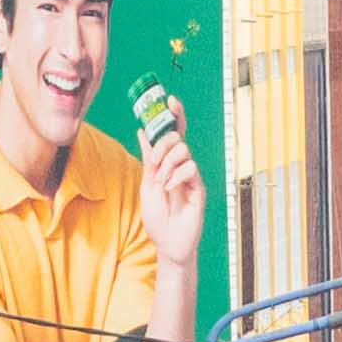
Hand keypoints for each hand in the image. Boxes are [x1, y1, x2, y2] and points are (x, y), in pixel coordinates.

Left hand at [129, 85, 207, 302]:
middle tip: (154, 163)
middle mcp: (181, 165)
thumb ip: (148, 158)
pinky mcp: (199, 187)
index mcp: (167, 162)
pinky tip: (170, 190)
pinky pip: (190, 169)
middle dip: (162, 145)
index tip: (169, 99)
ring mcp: (191, 176)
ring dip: (167, 165)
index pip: (172, 133)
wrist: (166, 242)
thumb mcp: (146, 183)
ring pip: (183, 152)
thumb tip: (142, 131)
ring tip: (162, 183)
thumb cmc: (157, 217)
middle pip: (176, 138)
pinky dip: (176, 177)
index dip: (172, 115)